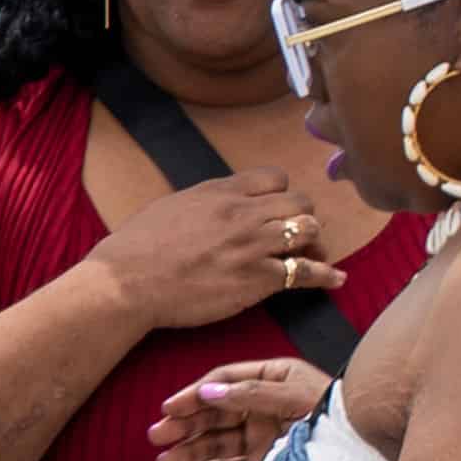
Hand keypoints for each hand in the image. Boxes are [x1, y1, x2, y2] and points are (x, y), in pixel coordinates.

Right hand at [85, 170, 344, 332]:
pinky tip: (336, 279)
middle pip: (300, 203)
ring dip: (314, 244)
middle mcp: (242, 213)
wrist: (124, 283)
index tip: (277, 209)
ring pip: (308, 231)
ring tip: (312, 255)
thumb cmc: (136, 248)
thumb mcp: (172, 206)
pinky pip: (306, 272)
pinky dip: (325, 276)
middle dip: (302, 219)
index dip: (281, 194)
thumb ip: (207, 200)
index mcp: (219, 192)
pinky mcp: (257, 278)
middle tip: (297, 236)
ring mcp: (252, 245)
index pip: (275, 178)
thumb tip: (226, 201)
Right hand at [151, 360, 329, 460]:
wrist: (366, 448)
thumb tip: (208, 392)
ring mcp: (264, 436)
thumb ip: (252, 394)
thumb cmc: (336, 412)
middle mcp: (264, 406)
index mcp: (273, 379)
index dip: (195, 395)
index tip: (169, 408)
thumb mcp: (296, 396)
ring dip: (190, 452)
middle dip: (185, 425)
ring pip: (217, 443)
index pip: (224, 383)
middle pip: (215, 414)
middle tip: (158, 437)